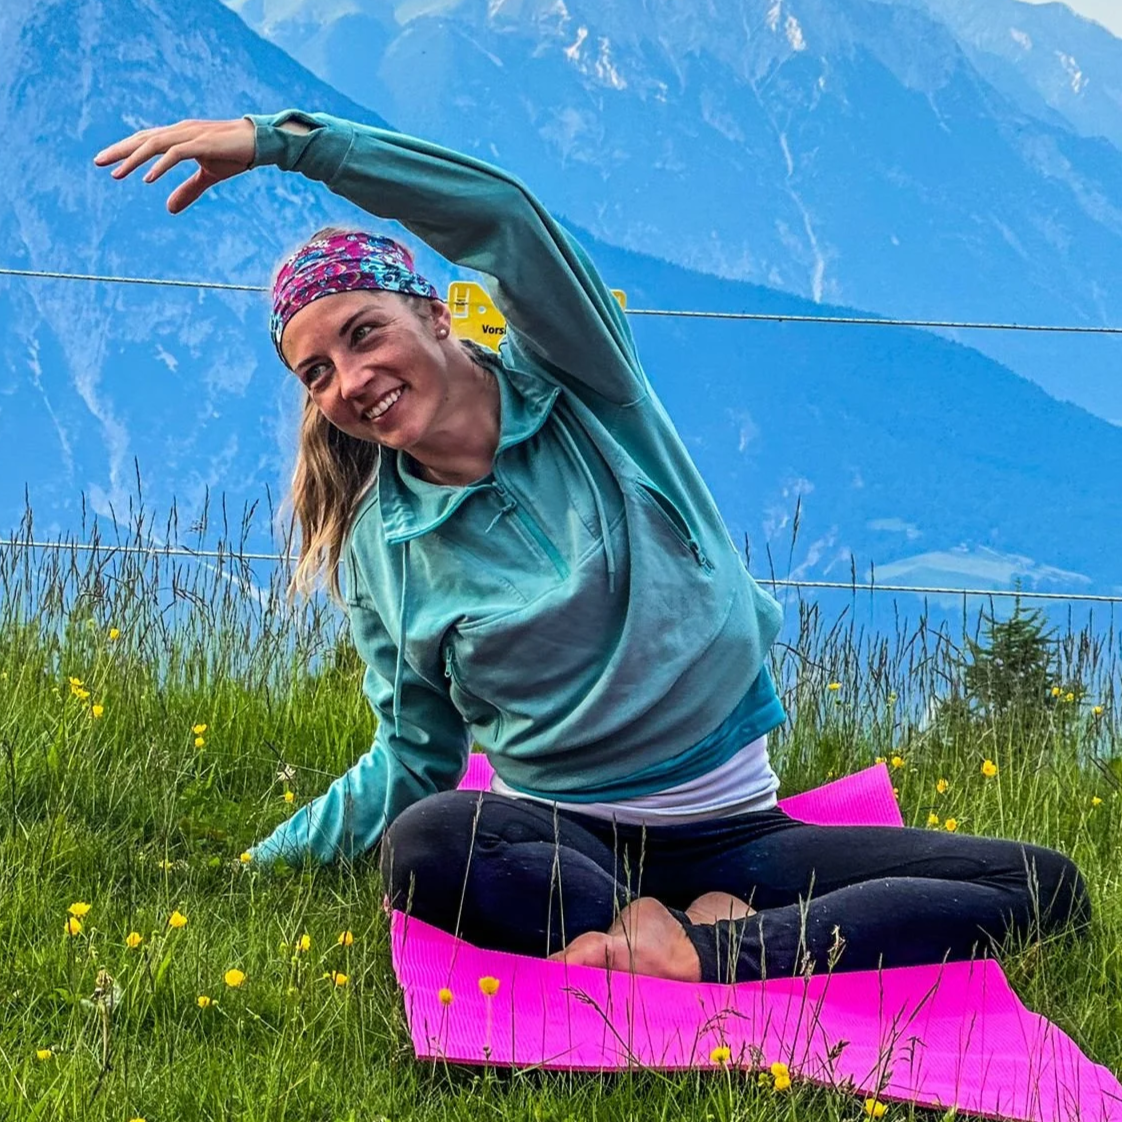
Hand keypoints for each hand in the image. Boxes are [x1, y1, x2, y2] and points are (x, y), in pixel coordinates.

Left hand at [93, 117, 257, 213]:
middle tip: (97, 162)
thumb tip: (168, 209)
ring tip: (117, 174)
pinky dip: (160, 166)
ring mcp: (189, 135)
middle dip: (119, 151)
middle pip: (142, 139)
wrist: (259, 141)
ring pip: (154, 145)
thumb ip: (188, 190)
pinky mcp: (201, 144)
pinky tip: (147, 178)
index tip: (106, 161)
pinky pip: (175, 154)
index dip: (125, 150)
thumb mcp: (208, 176)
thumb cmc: (234, 155)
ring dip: (133, 159)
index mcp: (178, 136)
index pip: (145, 140)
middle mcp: (179, 131)